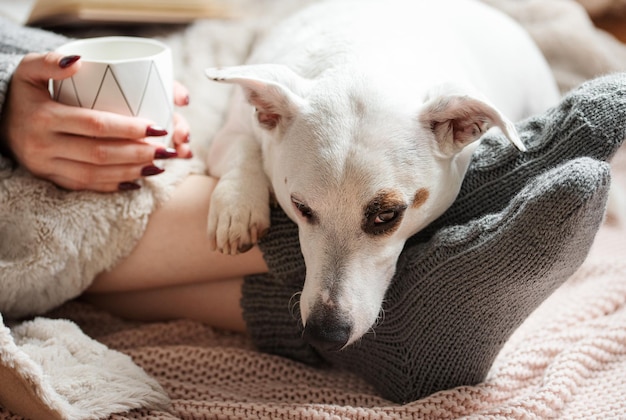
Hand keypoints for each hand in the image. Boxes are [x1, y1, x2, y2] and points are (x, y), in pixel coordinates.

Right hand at [0, 52, 192, 191]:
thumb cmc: (24, 93)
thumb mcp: (29, 70)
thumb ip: (50, 61)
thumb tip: (79, 62)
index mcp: (44, 117)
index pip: (95, 125)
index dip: (129, 128)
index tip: (158, 127)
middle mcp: (44, 146)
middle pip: (100, 154)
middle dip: (138, 154)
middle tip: (166, 150)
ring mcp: (46, 166)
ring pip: (95, 175)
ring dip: (131, 172)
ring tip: (159, 166)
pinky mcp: (50, 178)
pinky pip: (85, 186)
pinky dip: (113, 186)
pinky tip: (137, 181)